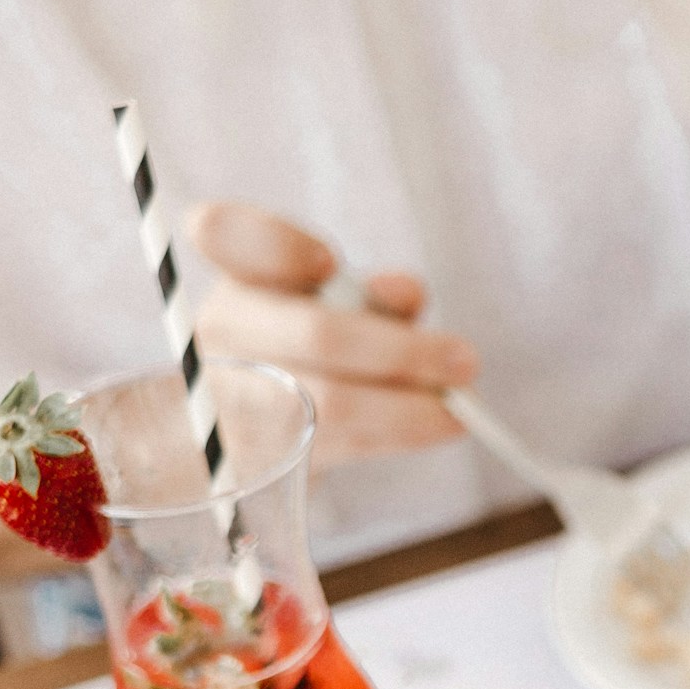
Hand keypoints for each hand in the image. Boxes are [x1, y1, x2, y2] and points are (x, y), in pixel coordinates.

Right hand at [187, 203, 476, 468]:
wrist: (243, 422)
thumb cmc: (297, 338)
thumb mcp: (324, 298)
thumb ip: (363, 290)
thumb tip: (405, 294)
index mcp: (234, 272)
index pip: (223, 233)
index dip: (279, 247)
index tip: (329, 260)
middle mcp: (224, 330)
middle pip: (316, 334)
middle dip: (403, 351)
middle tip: (466, 359)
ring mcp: (237, 397)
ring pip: (335, 402)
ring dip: (412, 407)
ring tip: (462, 408)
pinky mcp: (267, 455)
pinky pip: (346, 442)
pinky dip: (404, 432)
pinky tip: (441, 425)